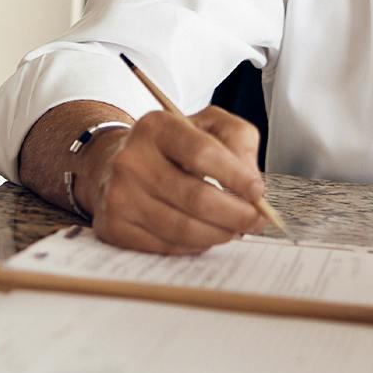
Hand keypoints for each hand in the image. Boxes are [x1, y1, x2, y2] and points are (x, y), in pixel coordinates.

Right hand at [79, 105, 266, 253]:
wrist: (117, 164)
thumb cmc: (173, 147)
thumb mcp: (208, 126)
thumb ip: (238, 141)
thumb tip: (251, 183)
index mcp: (156, 126)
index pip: (202, 153)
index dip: (236, 176)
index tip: (258, 191)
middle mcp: (131, 160)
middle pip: (196, 198)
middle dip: (236, 214)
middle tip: (255, 220)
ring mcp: (118, 195)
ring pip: (183, 229)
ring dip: (219, 234)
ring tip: (235, 228)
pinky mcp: (114, 226)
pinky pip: (167, 246)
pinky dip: (194, 245)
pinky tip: (204, 233)